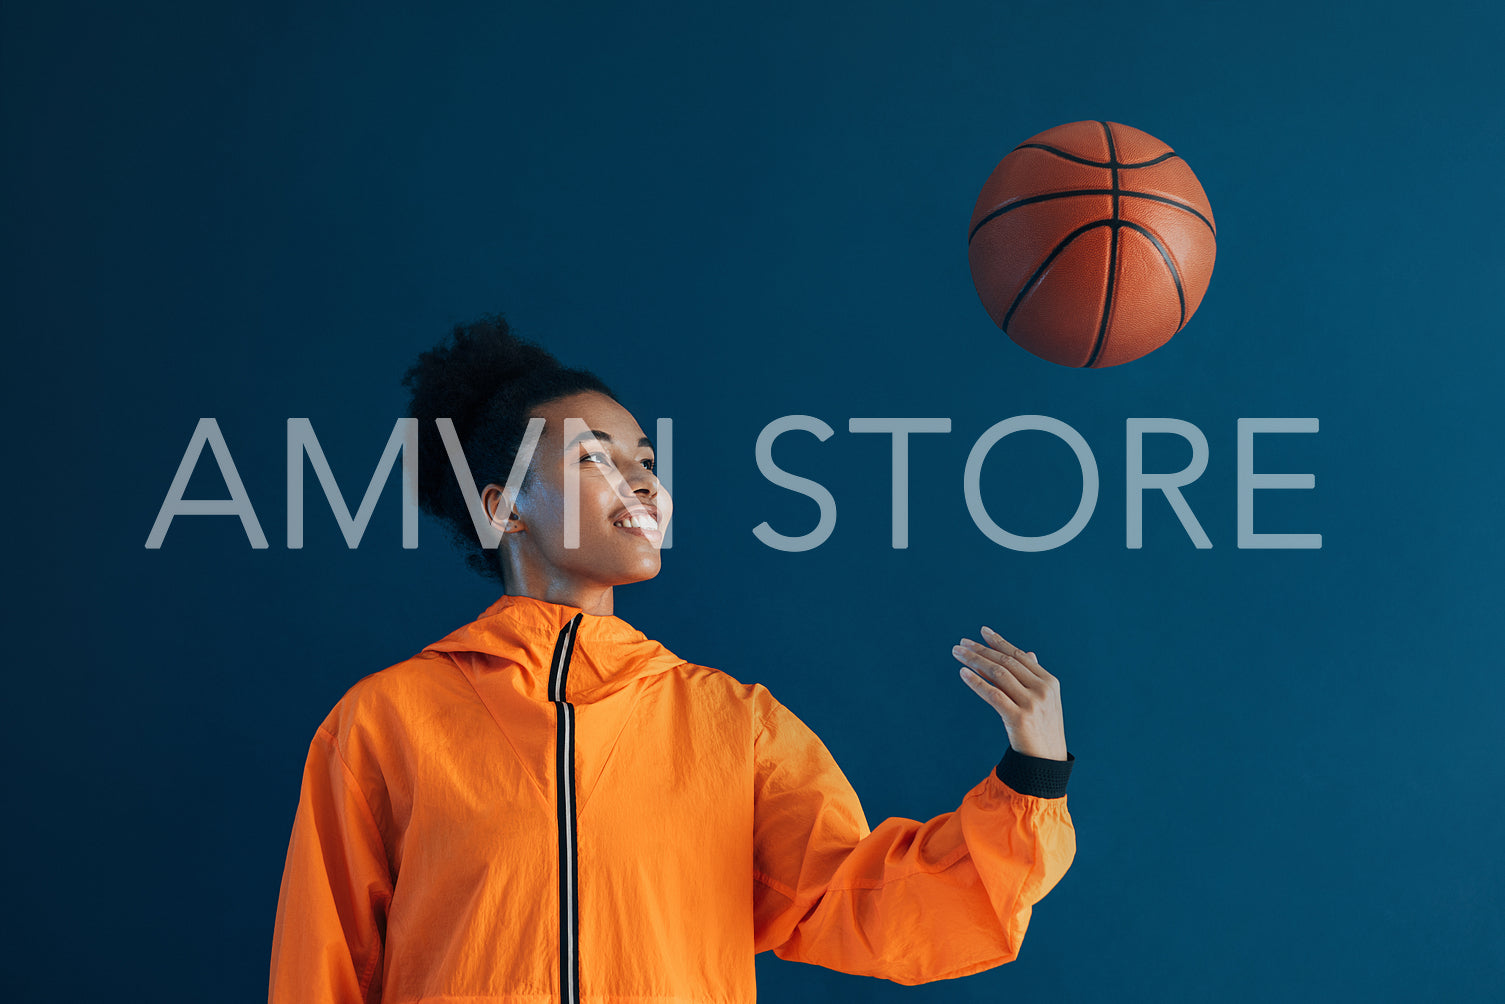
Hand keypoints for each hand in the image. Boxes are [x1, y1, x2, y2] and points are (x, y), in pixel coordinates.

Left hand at [952, 627, 1067, 760]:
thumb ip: (1034, 677)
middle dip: (981, 650)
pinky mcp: (1019, 718)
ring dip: (974, 661)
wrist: (1046, 763)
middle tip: (961, 643)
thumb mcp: (1045, 701)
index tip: (982, 631)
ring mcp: (1032, 704)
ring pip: (998, 674)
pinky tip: (963, 673)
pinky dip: (976, 682)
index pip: (1019, 656)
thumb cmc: (1043, 730)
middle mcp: (1042, 689)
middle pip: (1006, 662)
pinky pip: (993, 695)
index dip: (1000, 642)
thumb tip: (1028, 652)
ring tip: (957, 653)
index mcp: (1049, 682)